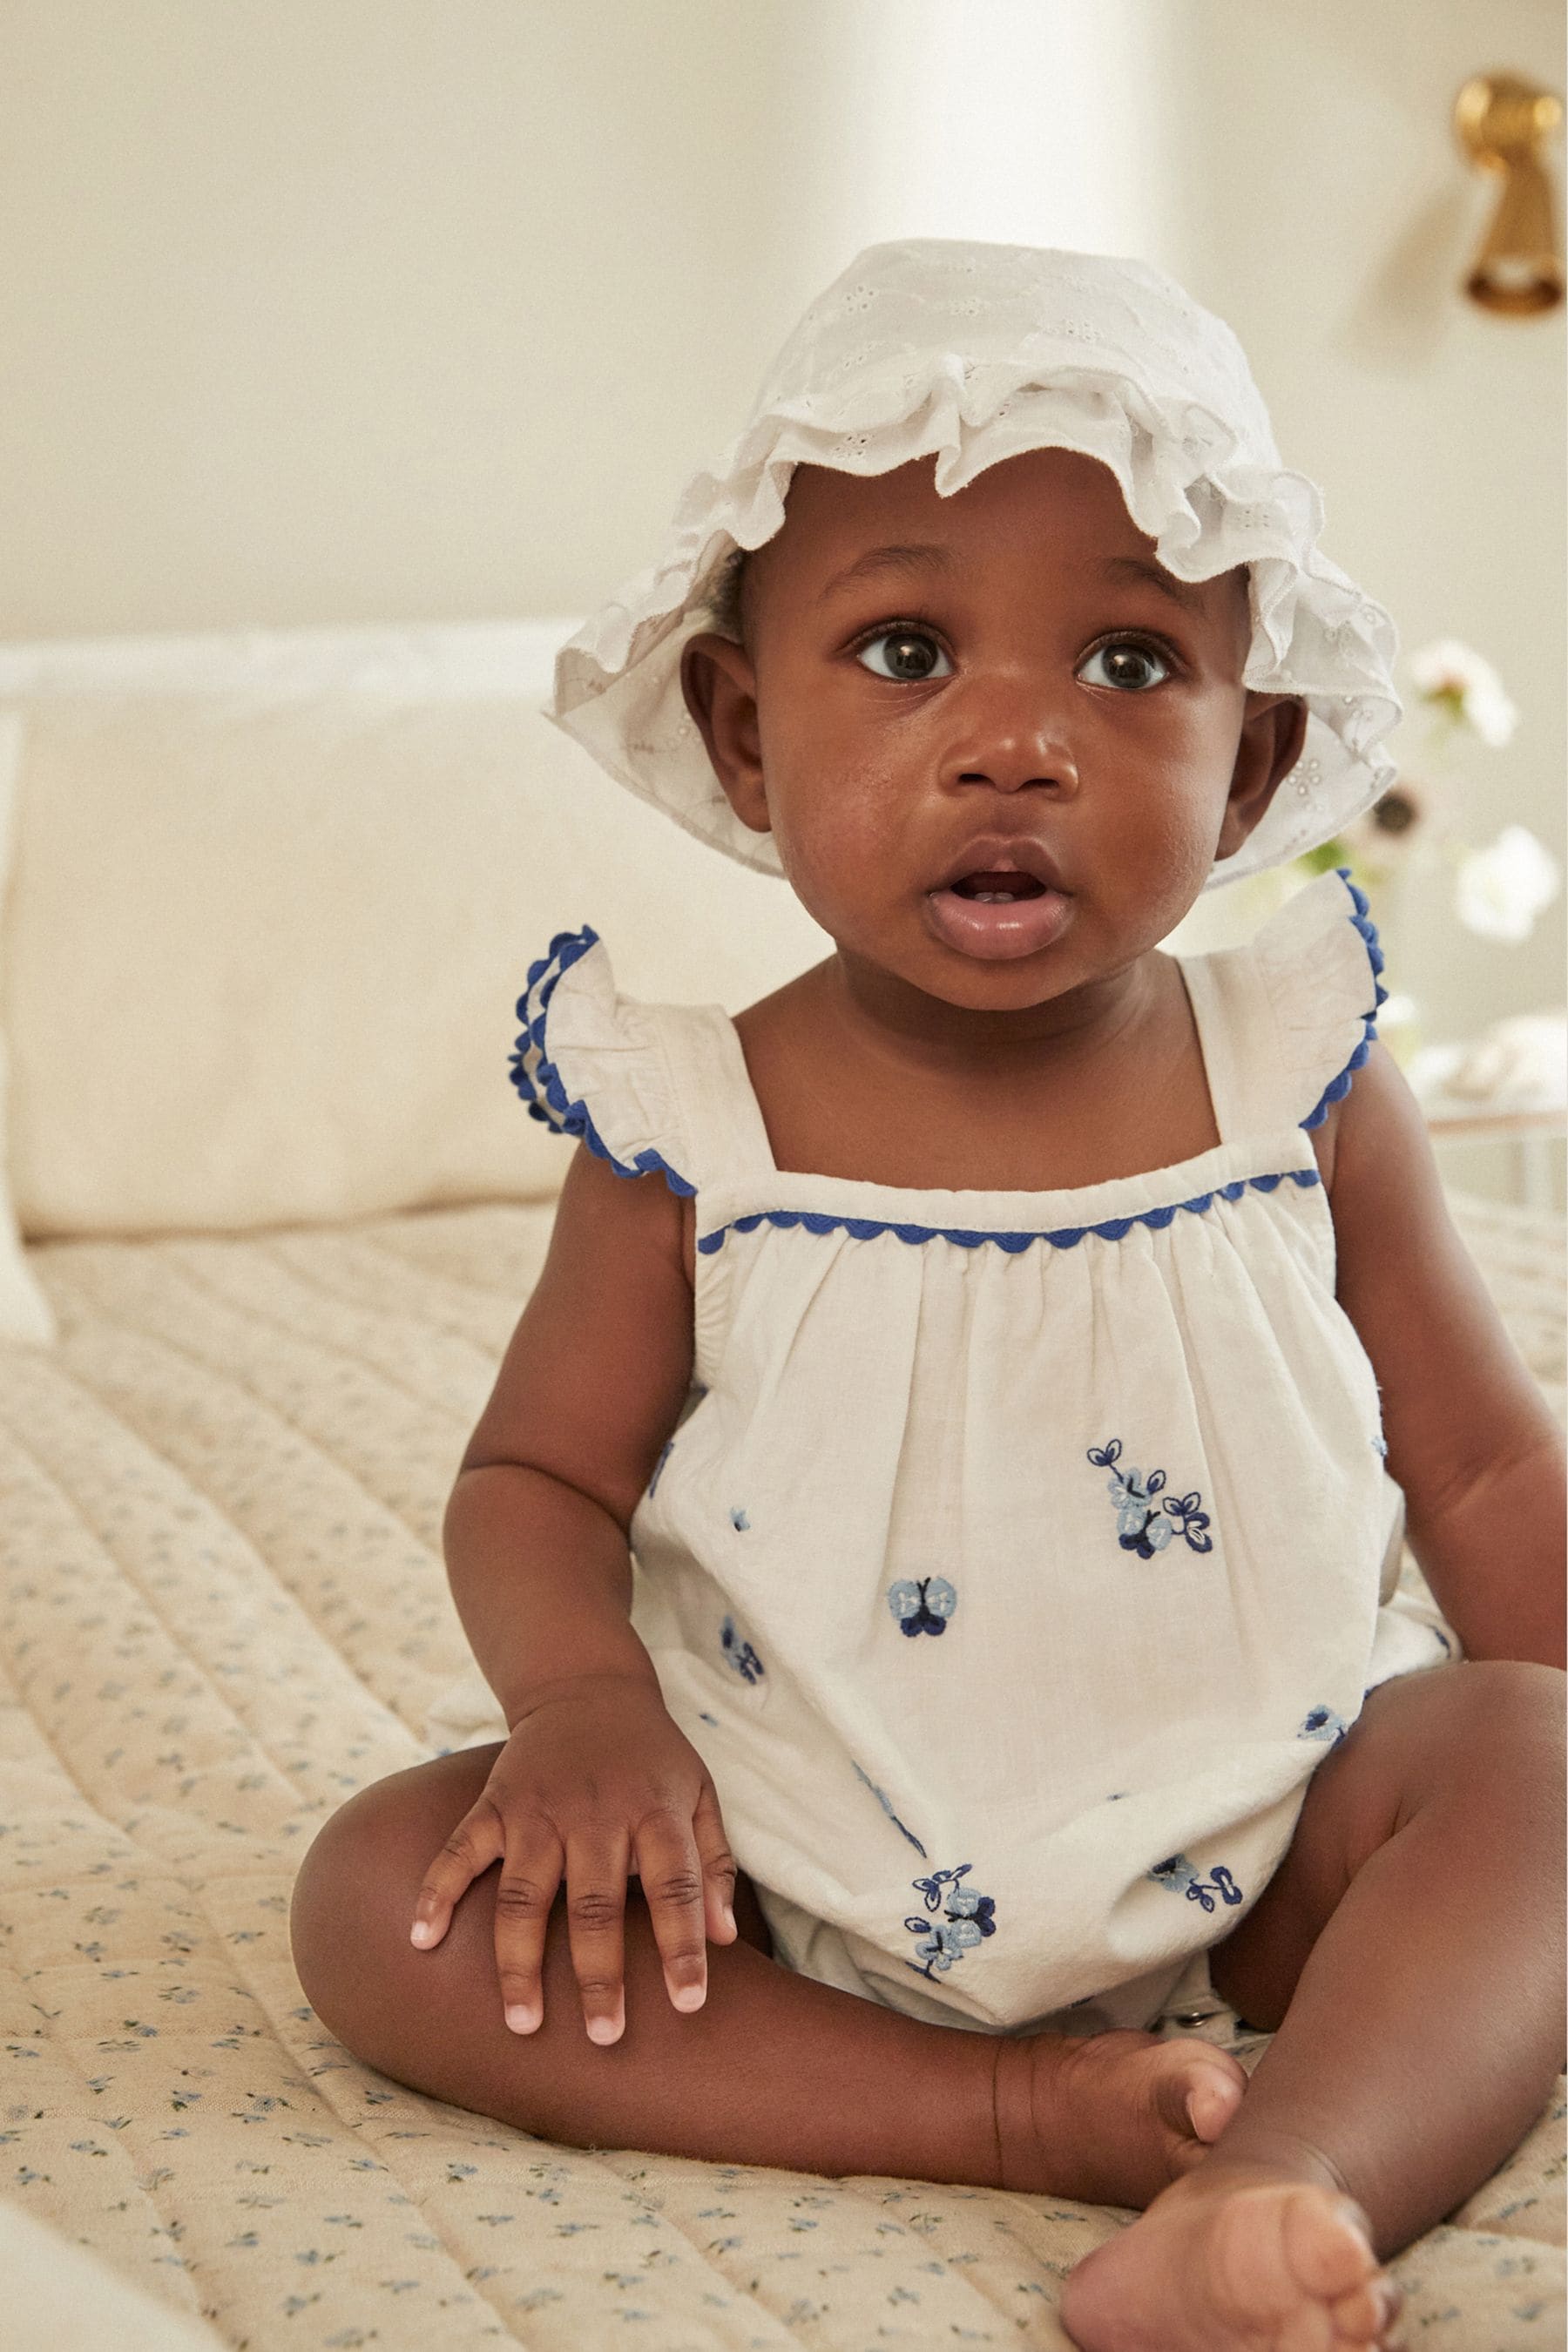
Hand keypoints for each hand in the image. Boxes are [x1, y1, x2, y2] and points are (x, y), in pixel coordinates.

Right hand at [407, 1672, 739, 2042]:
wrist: (586, 1688)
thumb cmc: (652, 1759)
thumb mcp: (700, 1794)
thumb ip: (713, 1864)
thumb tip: (724, 1938)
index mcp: (654, 1812)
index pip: (676, 1887)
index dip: (683, 1947)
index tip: (688, 2005)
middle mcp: (595, 1814)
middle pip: (596, 1905)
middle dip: (600, 1975)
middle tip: (603, 2038)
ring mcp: (538, 1810)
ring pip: (524, 1896)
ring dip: (521, 1962)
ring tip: (522, 2024)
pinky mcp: (494, 1804)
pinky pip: (459, 1853)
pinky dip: (437, 1894)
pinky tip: (422, 1941)